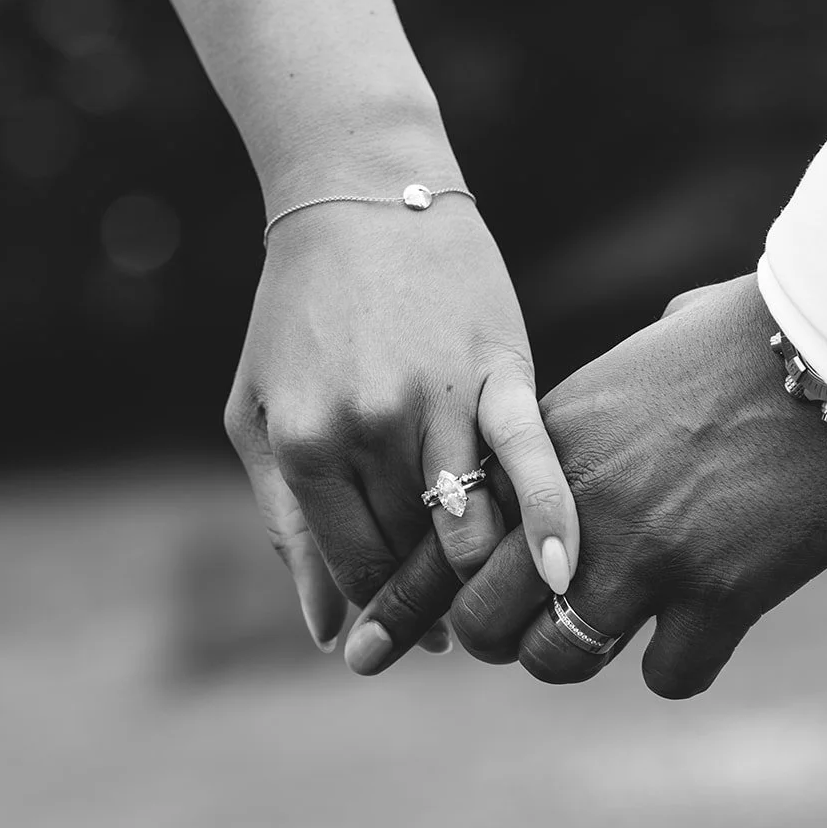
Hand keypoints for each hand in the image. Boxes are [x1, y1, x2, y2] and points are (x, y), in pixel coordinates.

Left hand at [224, 175, 579, 652]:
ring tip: (500, 590)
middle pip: (415, 554)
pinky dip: (548, 521)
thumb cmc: (301, 316)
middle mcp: (367, 429)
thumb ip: (288, 525)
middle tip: (455, 615)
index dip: (382, 605)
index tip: (405, 623)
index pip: (356, 564)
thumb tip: (325, 632)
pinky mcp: (499, 371)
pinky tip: (564, 571)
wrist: (363, 195)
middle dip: (433, 594)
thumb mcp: (262, 418)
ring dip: (483, 569)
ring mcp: (435, 401)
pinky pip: (530, 463)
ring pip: (471, 527)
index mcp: (305, 443)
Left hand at [346, 274, 826, 691]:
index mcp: (548, 441)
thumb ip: (604, 392)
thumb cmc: (753, 332)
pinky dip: (679, 665)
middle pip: (481, 618)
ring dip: (573, 656)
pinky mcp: (719, 591)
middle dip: (492, 638)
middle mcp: (576, 503)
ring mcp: (645, 551)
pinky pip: (668, 674)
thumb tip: (626, 370)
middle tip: (518, 636)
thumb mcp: (646, 351)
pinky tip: (702, 633)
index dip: (399, 603)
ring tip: (607, 633)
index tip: (361, 648)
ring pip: (558, 658)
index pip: (443, 534)